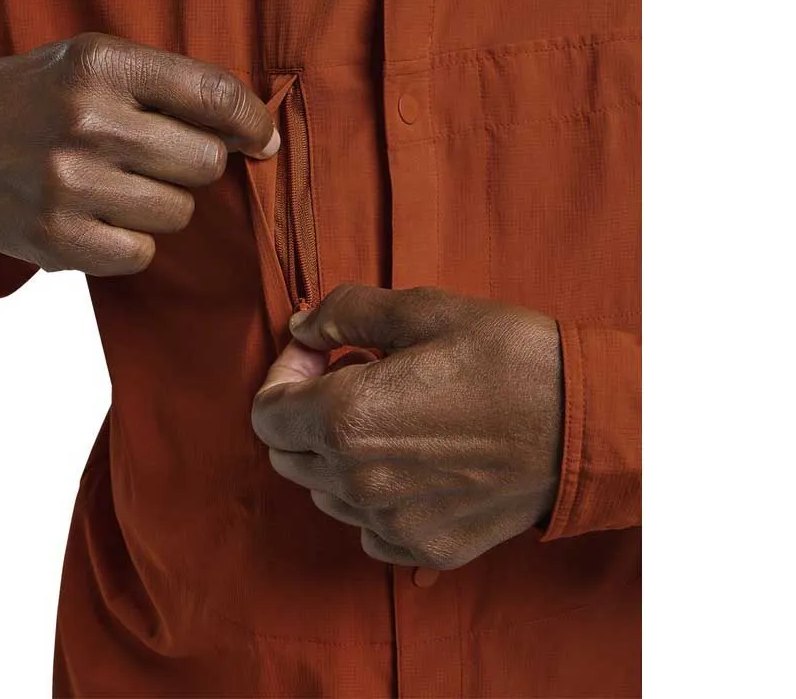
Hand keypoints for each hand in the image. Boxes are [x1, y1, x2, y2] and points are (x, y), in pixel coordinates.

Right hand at [0, 33, 278, 273]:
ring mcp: (68, 183)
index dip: (252, 121)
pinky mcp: (56, 238)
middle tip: (153, 157)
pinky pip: (142, 254)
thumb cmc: (36, 100)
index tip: (262, 139)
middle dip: (193, 163)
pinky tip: (95, 217)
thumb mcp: (90, 61)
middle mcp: (86, 120)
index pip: (213, 93)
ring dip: (160, 204)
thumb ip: (169, 85)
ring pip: (179, 213)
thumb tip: (258, 134)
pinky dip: (128, 242)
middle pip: (206, 162)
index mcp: (102, 63)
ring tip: (114, 184)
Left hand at [251, 284, 562, 568]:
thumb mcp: (425, 310)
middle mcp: (359, 482)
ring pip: (323, 492)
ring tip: (387, 413)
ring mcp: (392, 522)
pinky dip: (371, 494)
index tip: (321, 353)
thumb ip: (345, 313)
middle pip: (286, 456)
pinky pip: (367, 526)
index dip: (283, 375)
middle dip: (303, 411)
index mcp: (348, 419)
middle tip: (350, 374)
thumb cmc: (510, 358)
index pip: (266, 414)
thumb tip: (302, 325)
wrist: (590, 423)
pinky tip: (409, 458)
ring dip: (335, 452)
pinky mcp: (425, 546)